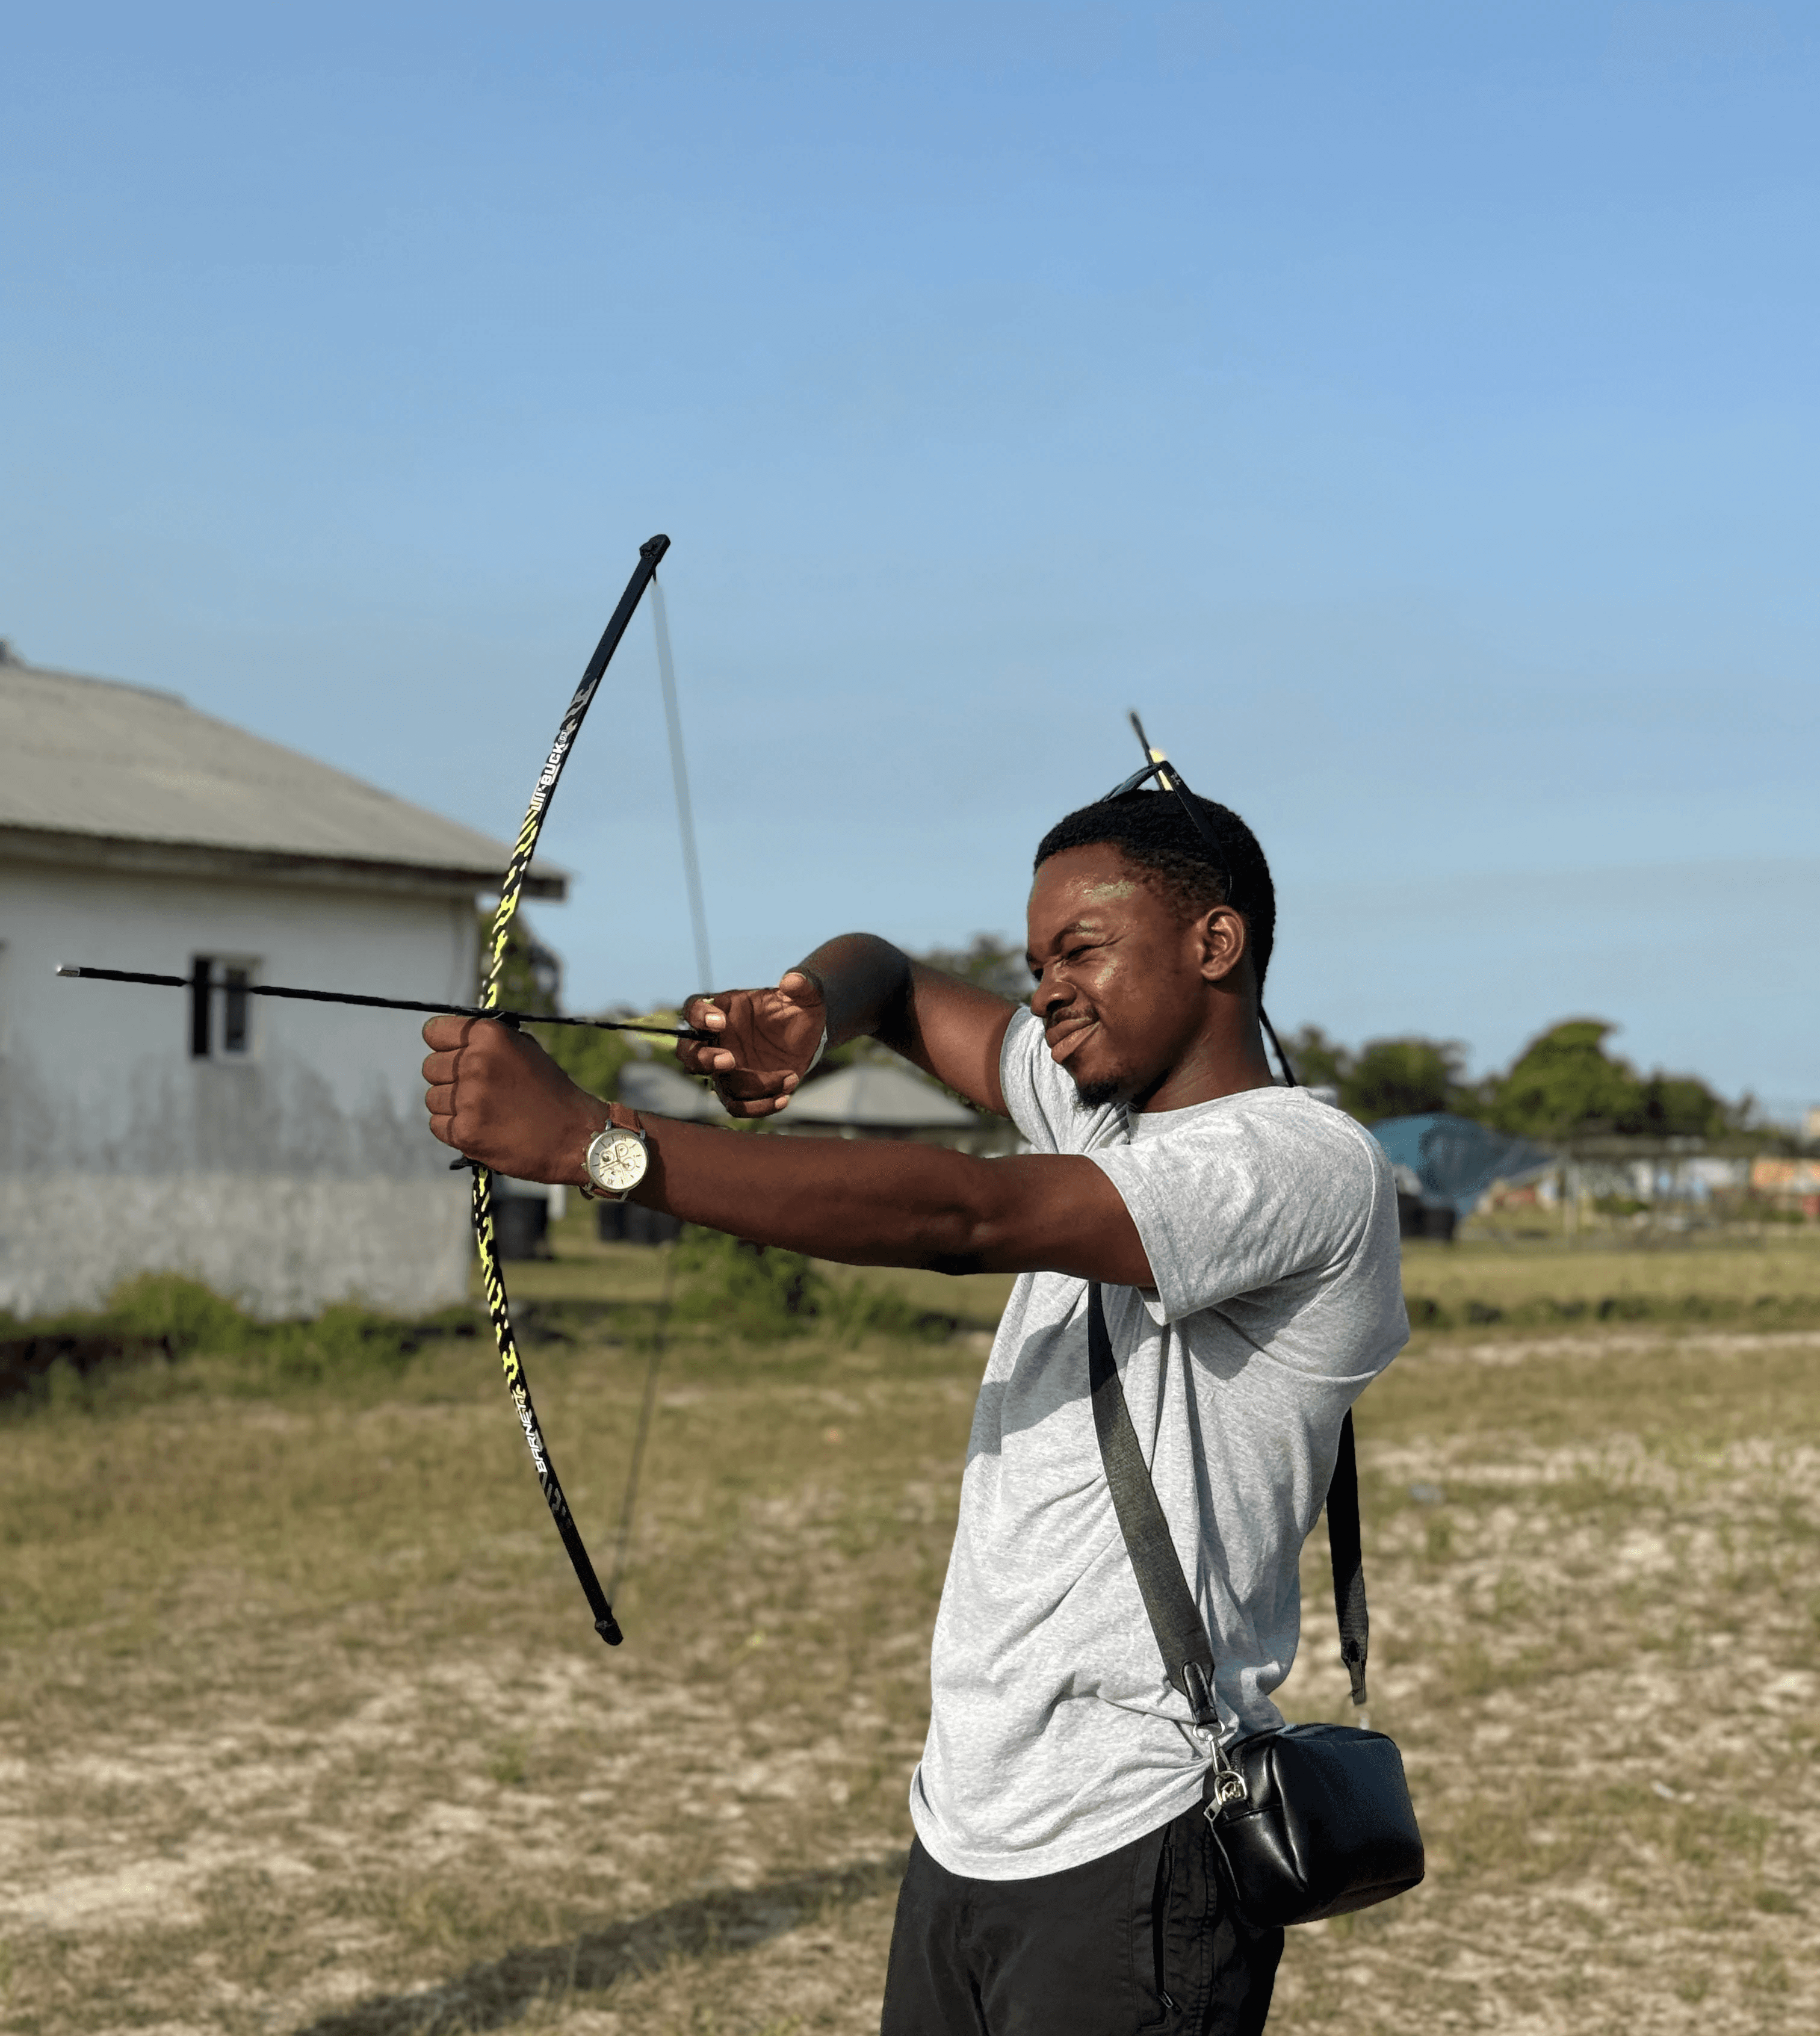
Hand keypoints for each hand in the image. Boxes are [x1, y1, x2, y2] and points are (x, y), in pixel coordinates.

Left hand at [421, 1017, 607, 1180]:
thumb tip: (453, 1038)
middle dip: (449, 1078)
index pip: (434, 1033)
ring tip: (484, 1111)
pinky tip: (482, 1127)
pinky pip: (438, 1125)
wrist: (575, 1136)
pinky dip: (455, 1129)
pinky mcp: (465, 1132)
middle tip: (478, 1090)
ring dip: (452, 1106)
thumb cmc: (551, 1091)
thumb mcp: (525, 1049)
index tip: (452, 1055)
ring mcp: (469, 1099)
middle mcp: (476, 1063)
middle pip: (430, 1067)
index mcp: (490, 1037)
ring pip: (432, 1098)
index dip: (443, 1045)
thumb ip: (487, 1041)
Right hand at [675, 969, 826, 1117]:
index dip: (699, 1017)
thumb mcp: (805, 994)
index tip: (721, 1022)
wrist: (807, 1034)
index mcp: (723, 1010)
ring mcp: (728, 1069)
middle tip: (729, 1060)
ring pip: (717, 1086)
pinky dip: (759, 1107)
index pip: (693, 1010)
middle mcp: (718, 1041)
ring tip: (788, 1078)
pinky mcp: (743, 1090)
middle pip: (688, 1054)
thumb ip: (802, 985)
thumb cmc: (796, 1009)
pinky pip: (739, 1106)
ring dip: (749, 1087)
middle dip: (703, 1059)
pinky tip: (785, 1098)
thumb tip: (793, 980)